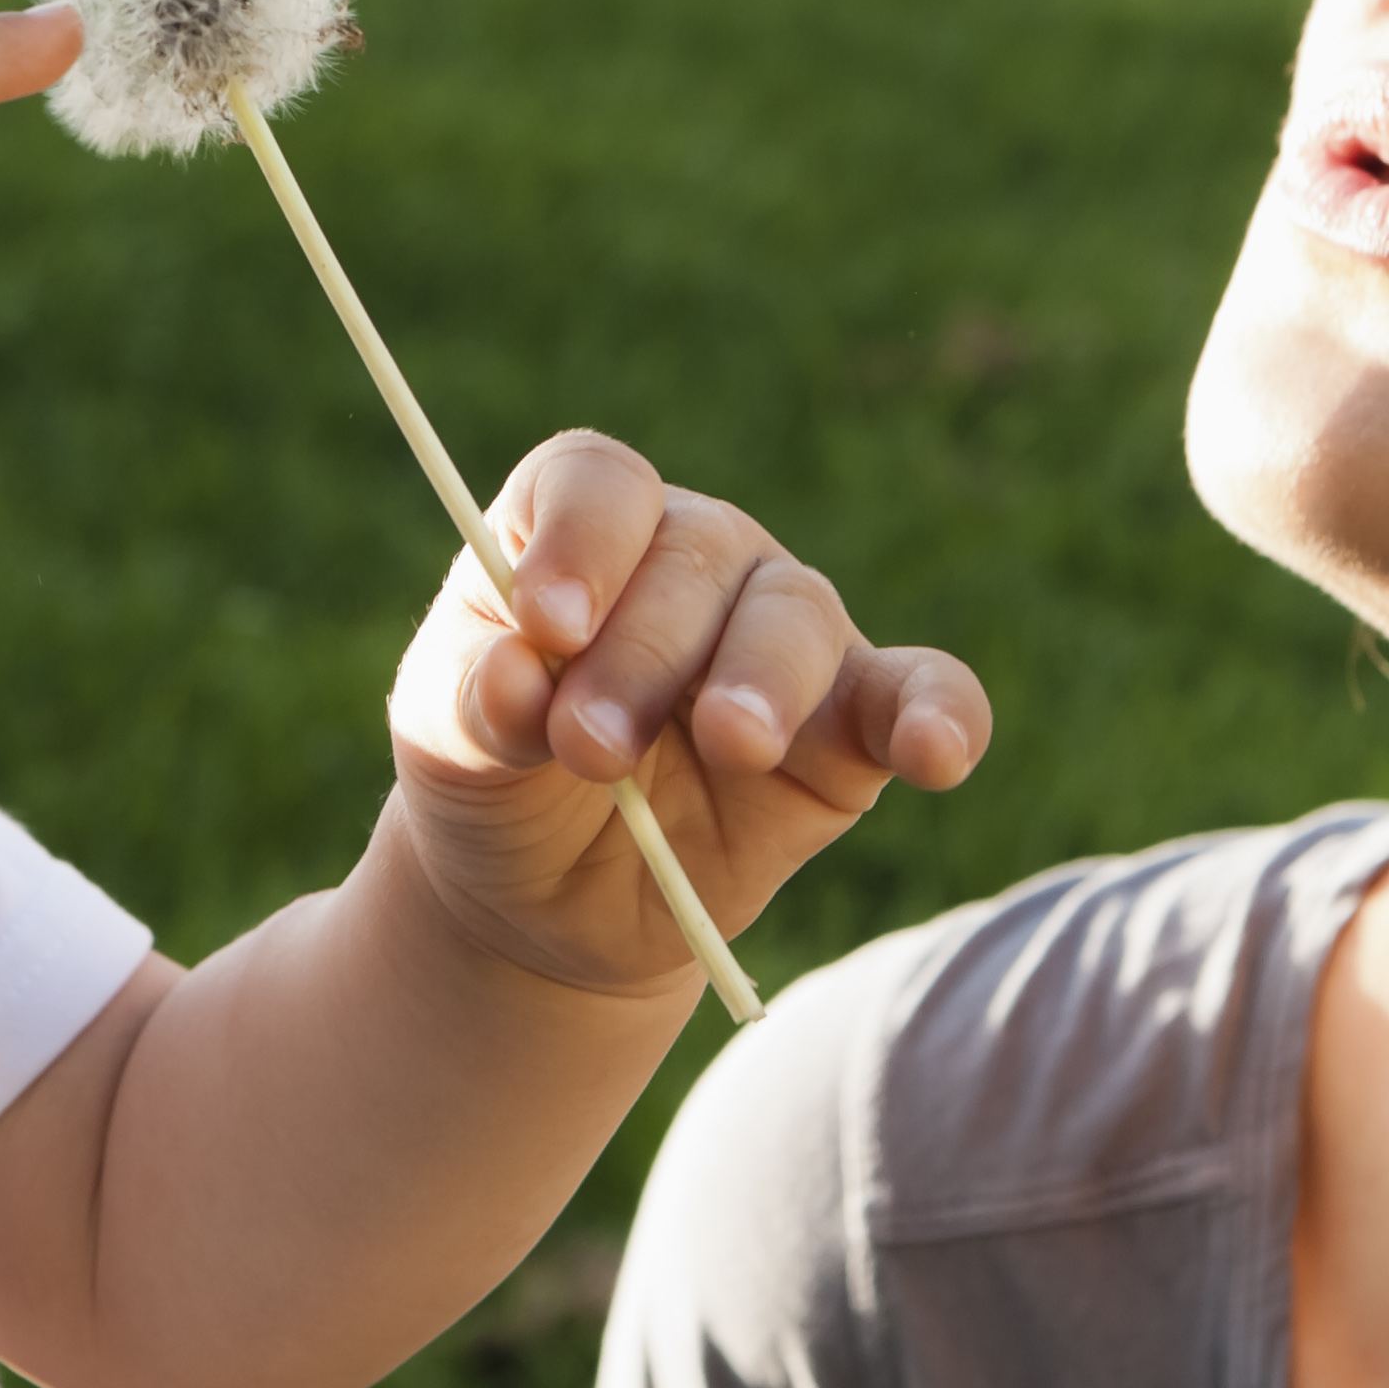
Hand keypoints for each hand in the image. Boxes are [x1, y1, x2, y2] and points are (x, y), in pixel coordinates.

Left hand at [382, 432, 989, 997]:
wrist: (549, 903)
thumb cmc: (496, 785)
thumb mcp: (448, 751)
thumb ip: (476, 708)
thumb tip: (511, 677)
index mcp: (583, 532)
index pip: (599, 484)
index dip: (580, 540)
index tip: (545, 623)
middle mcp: (693, 560)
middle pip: (694, 556)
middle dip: (642, 652)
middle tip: (588, 747)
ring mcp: (781, 637)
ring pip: (797, 614)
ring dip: (762, 679)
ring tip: (730, 744)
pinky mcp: (852, 729)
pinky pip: (918, 696)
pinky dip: (939, 714)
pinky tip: (936, 752)